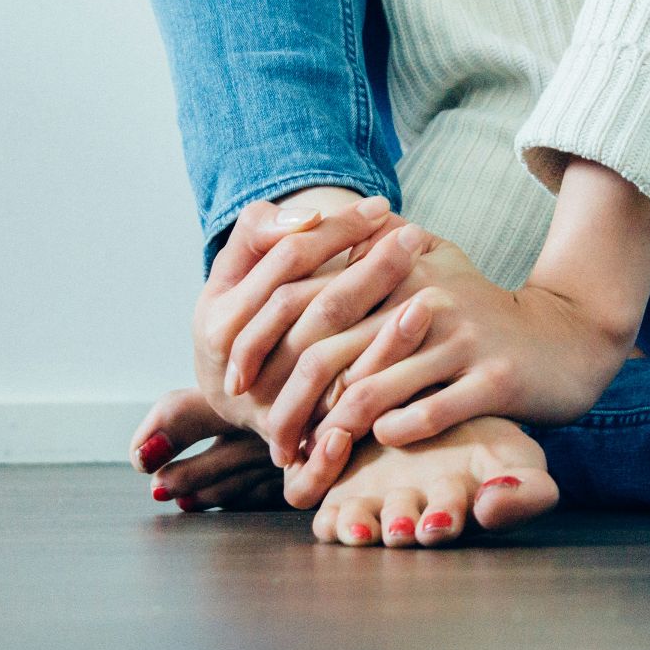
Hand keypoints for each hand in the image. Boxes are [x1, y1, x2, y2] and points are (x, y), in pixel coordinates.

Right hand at [191, 194, 418, 435]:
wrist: (229, 396)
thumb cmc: (243, 315)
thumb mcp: (234, 272)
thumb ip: (259, 233)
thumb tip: (308, 217)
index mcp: (221, 320)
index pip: (287, 263)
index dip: (335, 232)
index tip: (380, 207)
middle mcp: (240, 368)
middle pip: (316, 310)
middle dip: (370, 271)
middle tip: (413, 237)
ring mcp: (271, 407)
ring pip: (332, 365)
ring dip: (384, 330)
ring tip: (429, 291)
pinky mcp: (298, 442)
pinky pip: (344, 414)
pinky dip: (382, 372)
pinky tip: (416, 346)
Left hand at [261, 231, 637, 506]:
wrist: (568, 338)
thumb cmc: (483, 312)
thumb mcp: (433, 265)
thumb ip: (372, 249)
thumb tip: (300, 230)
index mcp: (400, 271)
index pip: (310, 300)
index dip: (264, 342)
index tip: (239, 382)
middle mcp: (425, 299)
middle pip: (329, 349)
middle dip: (289, 401)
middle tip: (270, 440)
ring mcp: (461, 340)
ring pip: (371, 388)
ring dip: (331, 431)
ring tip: (311, 457)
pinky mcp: (495, 380)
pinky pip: (427, 412)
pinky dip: (390, 433)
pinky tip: (374, 445)